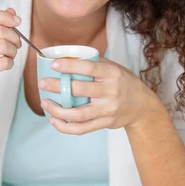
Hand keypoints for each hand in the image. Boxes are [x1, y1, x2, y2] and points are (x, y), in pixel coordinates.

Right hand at [0, 8, 21, 111]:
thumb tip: (11, 11)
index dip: (3, 16)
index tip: (17, 21)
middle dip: (13, 36)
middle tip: (16, 44)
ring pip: (3, 46)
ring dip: (13, 50)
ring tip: (11, 55)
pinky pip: (4, 62)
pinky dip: (10, 62)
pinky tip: (6, 64)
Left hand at [38, 57, 159, 134]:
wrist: (142, 106)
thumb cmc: (123, 83)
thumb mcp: (115, 68)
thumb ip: (95, 64)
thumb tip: (68, 57)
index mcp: (112, 74)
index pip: (89, 68)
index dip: (70, 66)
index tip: (54, 65)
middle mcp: (110, 92)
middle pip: (80, 90)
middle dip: (58, 87)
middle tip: (42, 83)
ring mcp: (108, 110)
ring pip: (78, 114)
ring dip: (58, 110)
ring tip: (45, 103)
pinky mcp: (105, 123)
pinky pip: (81, 128)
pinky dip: (64, 126)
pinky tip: (54, 120)